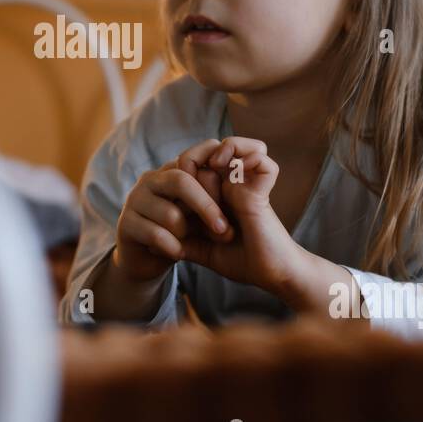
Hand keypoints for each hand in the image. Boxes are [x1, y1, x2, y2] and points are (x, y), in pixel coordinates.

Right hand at [115, 156, 234, 281]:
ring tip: (188, 243)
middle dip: (206, 206)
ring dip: (186, 234)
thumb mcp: (200, 214)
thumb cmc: (181, 233)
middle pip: (181, 180)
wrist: (148, 261)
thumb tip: (240, 188)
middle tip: (223, 229)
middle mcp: (150, 180)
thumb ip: (213, 198)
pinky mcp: (125, 224)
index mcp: (170, 171)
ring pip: (170, 214)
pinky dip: (173, 248)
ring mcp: (134, 200)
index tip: (234, 197)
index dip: (214, 176)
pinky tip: (177, 253)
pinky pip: (157, 235)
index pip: (194, 158)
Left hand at [172, 136, 300, 293]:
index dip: (183, 168)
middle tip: (186, 174)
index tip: (174, 189)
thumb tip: (151, 245)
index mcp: (217, 196)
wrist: (271, 276)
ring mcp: (248, 185)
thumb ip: (183, 243)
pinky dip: (251, 157)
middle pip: (211, 149)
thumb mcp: (203, 251)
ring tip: (214, 163)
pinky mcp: (264, 191)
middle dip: (194, 158)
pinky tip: (235, 171)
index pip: (196, 165)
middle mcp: (232, 186)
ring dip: (223, 150)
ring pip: (236, 145)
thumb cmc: (241, 261)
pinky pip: (262, 160)